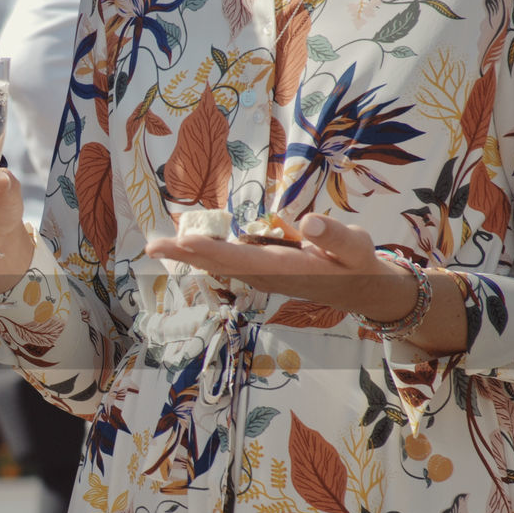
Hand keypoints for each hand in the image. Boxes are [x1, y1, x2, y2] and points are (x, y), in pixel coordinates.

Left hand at [145, 213, 416, 318]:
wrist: (361, 289)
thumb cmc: (358, 264)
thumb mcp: (355, 247)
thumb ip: (333, 236)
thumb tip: (308, 222)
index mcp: (285, 269)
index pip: (242, 259)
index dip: (212, 250)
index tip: (185, 242)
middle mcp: (266, 275)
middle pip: (220, 264)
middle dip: (186, 254)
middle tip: (152, 245)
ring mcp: (262, 275)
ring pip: (220, 264)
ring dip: (189, 254)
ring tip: (157, 245)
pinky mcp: (263, 271)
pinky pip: (227, 262)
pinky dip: (204, 253)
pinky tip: (186, 246)